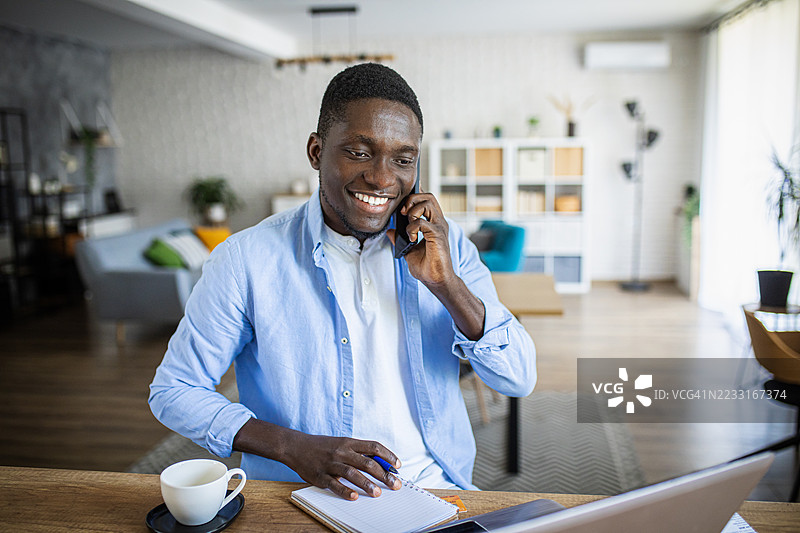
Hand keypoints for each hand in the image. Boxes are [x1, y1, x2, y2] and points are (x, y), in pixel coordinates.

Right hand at [285, 434, 401, 499]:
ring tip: (377, 493)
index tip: (398, 465)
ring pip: (352, 473)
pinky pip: (334, 484)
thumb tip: (379, 463)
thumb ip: (358, 452)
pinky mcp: (320, 475)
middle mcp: (342, 452)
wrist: (296, 446)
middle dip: (384, 474)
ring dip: (367, 484)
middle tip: (395, 484)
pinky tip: (354, 496)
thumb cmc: (322, 446)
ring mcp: (331, 464)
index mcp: (349, 442)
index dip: (388, 456)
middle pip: (367, 462)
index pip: (374, 447)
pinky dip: (345, 491)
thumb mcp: (341, 443)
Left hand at [387, 192, 453, 287]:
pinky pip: (422, 222)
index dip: (416, 194)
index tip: (406, 197)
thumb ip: (400, 239)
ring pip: (428, 202)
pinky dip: (412, 228)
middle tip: (403, 214)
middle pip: (428, 196)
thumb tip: (390, 231)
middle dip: (412, 200)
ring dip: (413, 211)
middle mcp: (438, 222)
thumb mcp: (409, 251)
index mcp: (433, 224)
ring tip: (409, 226)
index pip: (427, 200)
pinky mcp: (438, 234)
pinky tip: (411, 238)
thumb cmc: (428, 267)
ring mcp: (439, 227)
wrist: (436, 280)